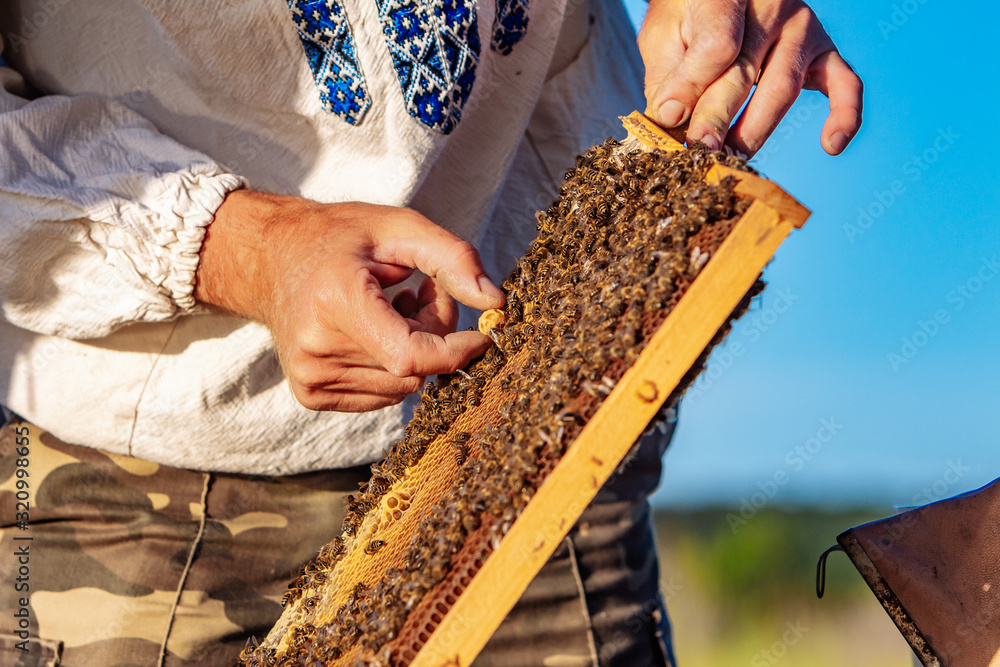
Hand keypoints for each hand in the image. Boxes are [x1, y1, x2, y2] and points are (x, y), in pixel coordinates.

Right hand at [194, 190, 503, 411]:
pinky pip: (382, 395)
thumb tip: (495, 304)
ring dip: (416, 353)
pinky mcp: (310, 395)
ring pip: (403, 387)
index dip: (456, 351)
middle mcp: (317, 348)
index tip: (483, 333)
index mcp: (336, 302)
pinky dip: (392, 368)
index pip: (411, 356)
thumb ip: (453, 259)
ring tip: (394, 307)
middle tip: (424, 293)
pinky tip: (374, 330)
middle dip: (436, 336)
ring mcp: (311, 377)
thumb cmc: (339, 237)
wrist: (269, 259)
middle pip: (414, 369)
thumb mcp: (399, 228)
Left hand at [640, 0, 862, 156]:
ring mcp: (802, 27)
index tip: (670, 119)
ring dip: (756, 130)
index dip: (692, 86)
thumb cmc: (688, 17)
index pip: (717, 44)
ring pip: (784, 86)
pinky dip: (844, 114)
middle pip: (746, 71)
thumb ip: (668, 74)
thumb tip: (669, 119)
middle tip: (700, 153)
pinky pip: (845, 82)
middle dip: (719, 118)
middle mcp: (772, 4)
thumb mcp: (665, 35)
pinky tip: (831, 144)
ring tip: (731, 161)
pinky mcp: (823, 50)